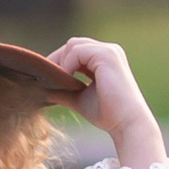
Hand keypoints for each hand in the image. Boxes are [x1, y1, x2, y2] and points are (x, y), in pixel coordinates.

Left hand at [51, 38, 166, 168]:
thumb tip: (43, 89)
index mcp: (105, 58)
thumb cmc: (108, 114)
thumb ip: (64, 91)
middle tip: (46, 78)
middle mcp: (109, 50)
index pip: (76, 50)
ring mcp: (109, 51)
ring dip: (61, 62)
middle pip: (73, 44)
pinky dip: (68, 64)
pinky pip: (77, 51)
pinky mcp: (106, 55)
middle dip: (57, 59)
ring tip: (57, 82)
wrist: (126, 124)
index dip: (60, 61)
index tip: (47, 77)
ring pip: (73, 45)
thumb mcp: (80, 99)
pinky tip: (67, 80)